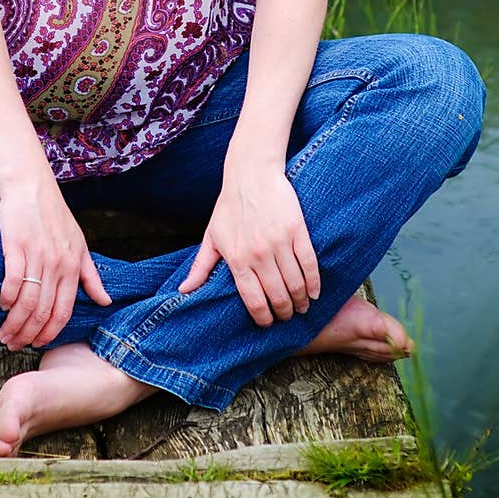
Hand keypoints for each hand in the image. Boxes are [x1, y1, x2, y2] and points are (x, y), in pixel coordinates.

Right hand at [0, 177, 110, 349]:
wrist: (32, 188)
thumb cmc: (56, 216)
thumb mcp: (80, 245)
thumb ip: (91, 276)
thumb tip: (106, 301)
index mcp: (73, 267)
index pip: (63, 311)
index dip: (49, 333)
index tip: (36, 344)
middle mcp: (57, 264)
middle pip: (43, 311)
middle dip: (28, 334)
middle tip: (14, 345)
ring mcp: (38, 255)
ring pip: (28, 301)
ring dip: (14, 322)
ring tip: (4, 334)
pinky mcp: (17, 245)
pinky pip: (13, 280)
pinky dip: (7, 297)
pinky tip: (1, 305)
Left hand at [178, 166, 319, 324]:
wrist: (251, 175)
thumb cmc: (229, 206)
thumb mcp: (211, 237)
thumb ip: (200, 267)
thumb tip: (183, 291)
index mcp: (237, 259)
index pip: (253, 300)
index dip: (264, 317)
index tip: (269, 323)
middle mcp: (258, 254)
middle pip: (278, 296)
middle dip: (285, 312)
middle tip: (288, 316)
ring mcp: (279, 243)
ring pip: (295, 283)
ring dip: (301, 301)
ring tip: (302, 307)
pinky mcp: (297, 231)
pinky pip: (309, 264)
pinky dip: (314, 283)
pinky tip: (314, 292)